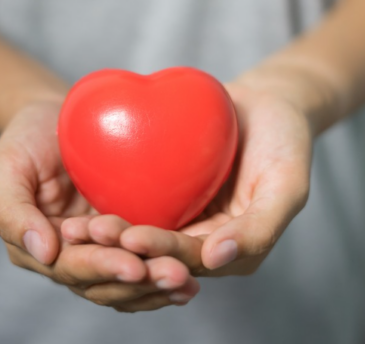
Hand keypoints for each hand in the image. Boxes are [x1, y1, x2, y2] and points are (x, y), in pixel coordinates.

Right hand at [0, 100, 200, 310]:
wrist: (57, 117)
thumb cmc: (26, 138)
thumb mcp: (6, 167)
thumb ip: (12, 212)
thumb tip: (44, 252)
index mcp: (40, 247)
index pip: (71, 268)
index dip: (102, 268)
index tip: (134, 265)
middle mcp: (71, 257)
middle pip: (105, 282)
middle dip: (140, 282)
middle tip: (176, 275)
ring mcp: (101, 249)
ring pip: (128, 282)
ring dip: (158, 286)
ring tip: (188, 282)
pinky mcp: (127, 235)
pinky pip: (146, 261)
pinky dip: (165, 275)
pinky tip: (193, 276)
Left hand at [62, 80, 311, 276]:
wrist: (268, 104)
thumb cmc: (285, 142)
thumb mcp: (287, 185)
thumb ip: (261, 227)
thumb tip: (216, 261)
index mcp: (230, 251)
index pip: (188, 259)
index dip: (159, 251)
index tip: (131, 238)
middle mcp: (201, 241)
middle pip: (156, 252)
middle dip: (122, 248)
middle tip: (89, 232)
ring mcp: (181, 218)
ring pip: (138, 233)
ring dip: (108, 235)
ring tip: (77, 226)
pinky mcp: (165, 195)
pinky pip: (134, 204)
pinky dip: (110, 206)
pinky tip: (83, 200)